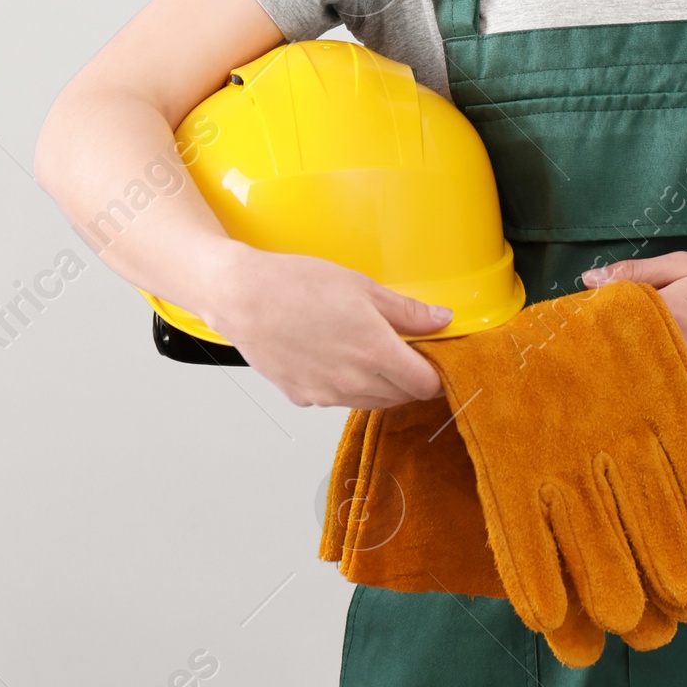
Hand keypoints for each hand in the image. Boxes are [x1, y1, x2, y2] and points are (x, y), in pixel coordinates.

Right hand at [202, 244, 449, 409]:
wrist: (244, 299)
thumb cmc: (298, 285)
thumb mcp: (362, 287)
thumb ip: (407, 311)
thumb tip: (441, 320)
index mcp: (375, 352)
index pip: (425, 384)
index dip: (436, 373)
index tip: (435, 358)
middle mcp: (353, 382)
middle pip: (401, 396)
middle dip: (410, 377)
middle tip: (404, 348)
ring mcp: (327, 395)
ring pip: (372, 401)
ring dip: (382, 384)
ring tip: (370, 349)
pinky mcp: (304, 398)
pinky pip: (339, 399)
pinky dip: (348, 385)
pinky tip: (337, 356)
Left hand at [581, 252, 686, 403]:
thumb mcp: (686, 266)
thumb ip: (637, 272)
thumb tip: (588, 279)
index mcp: (663, 317)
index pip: (607, 328)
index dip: (586, 331)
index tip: (569, 331)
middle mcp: (671, 354)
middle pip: (617, 361)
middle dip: (598, 358)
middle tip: (577, 356)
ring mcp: (686, 382)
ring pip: (638, 385)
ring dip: (621, 378)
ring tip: (599, 375)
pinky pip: (664, 399)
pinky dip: (650, 391)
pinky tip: (638, 387)